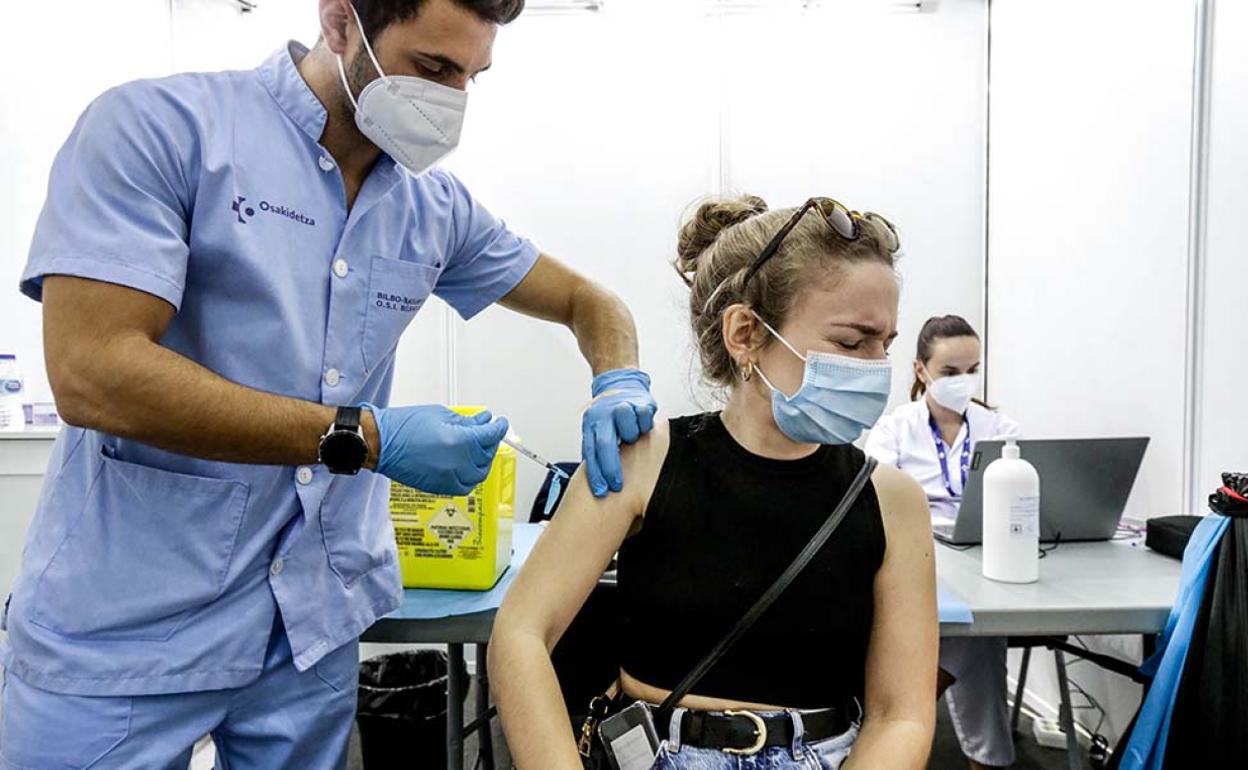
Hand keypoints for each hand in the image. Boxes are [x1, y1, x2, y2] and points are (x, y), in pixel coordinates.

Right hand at [363, 403, 508, 495]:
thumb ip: (466, 421)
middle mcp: (457, 463)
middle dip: (490, 442)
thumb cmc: (403, 426)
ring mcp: (449, 477)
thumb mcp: (440, 415)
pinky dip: (470, 476)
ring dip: (483, 461)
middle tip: (487, 433)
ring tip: (478, 449)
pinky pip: (464, 486)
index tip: (500, 423)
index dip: (498, 428)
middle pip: (486, 455)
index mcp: (459, 442)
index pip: (490, 436)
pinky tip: (467, 465)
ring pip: (478, 474)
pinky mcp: (439, 487)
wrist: (380, 443)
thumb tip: (483, 421)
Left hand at [581, 368, 657, 496]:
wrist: (620, 383)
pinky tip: (640, 423)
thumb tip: (595, 478)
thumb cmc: (608, 413)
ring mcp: (622, 407)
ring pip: (629, 433)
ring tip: (630, 436)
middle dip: (611, 468)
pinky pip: (644, 421)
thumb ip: (595, 448)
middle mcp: (604, 414)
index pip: (590, 452)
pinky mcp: (640, 403)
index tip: (601, 491)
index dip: (596, 474)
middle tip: (616, 485)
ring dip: (631, 438)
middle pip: (606, 445)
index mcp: (591, 422)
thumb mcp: (595, 428)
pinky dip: (644, 426)